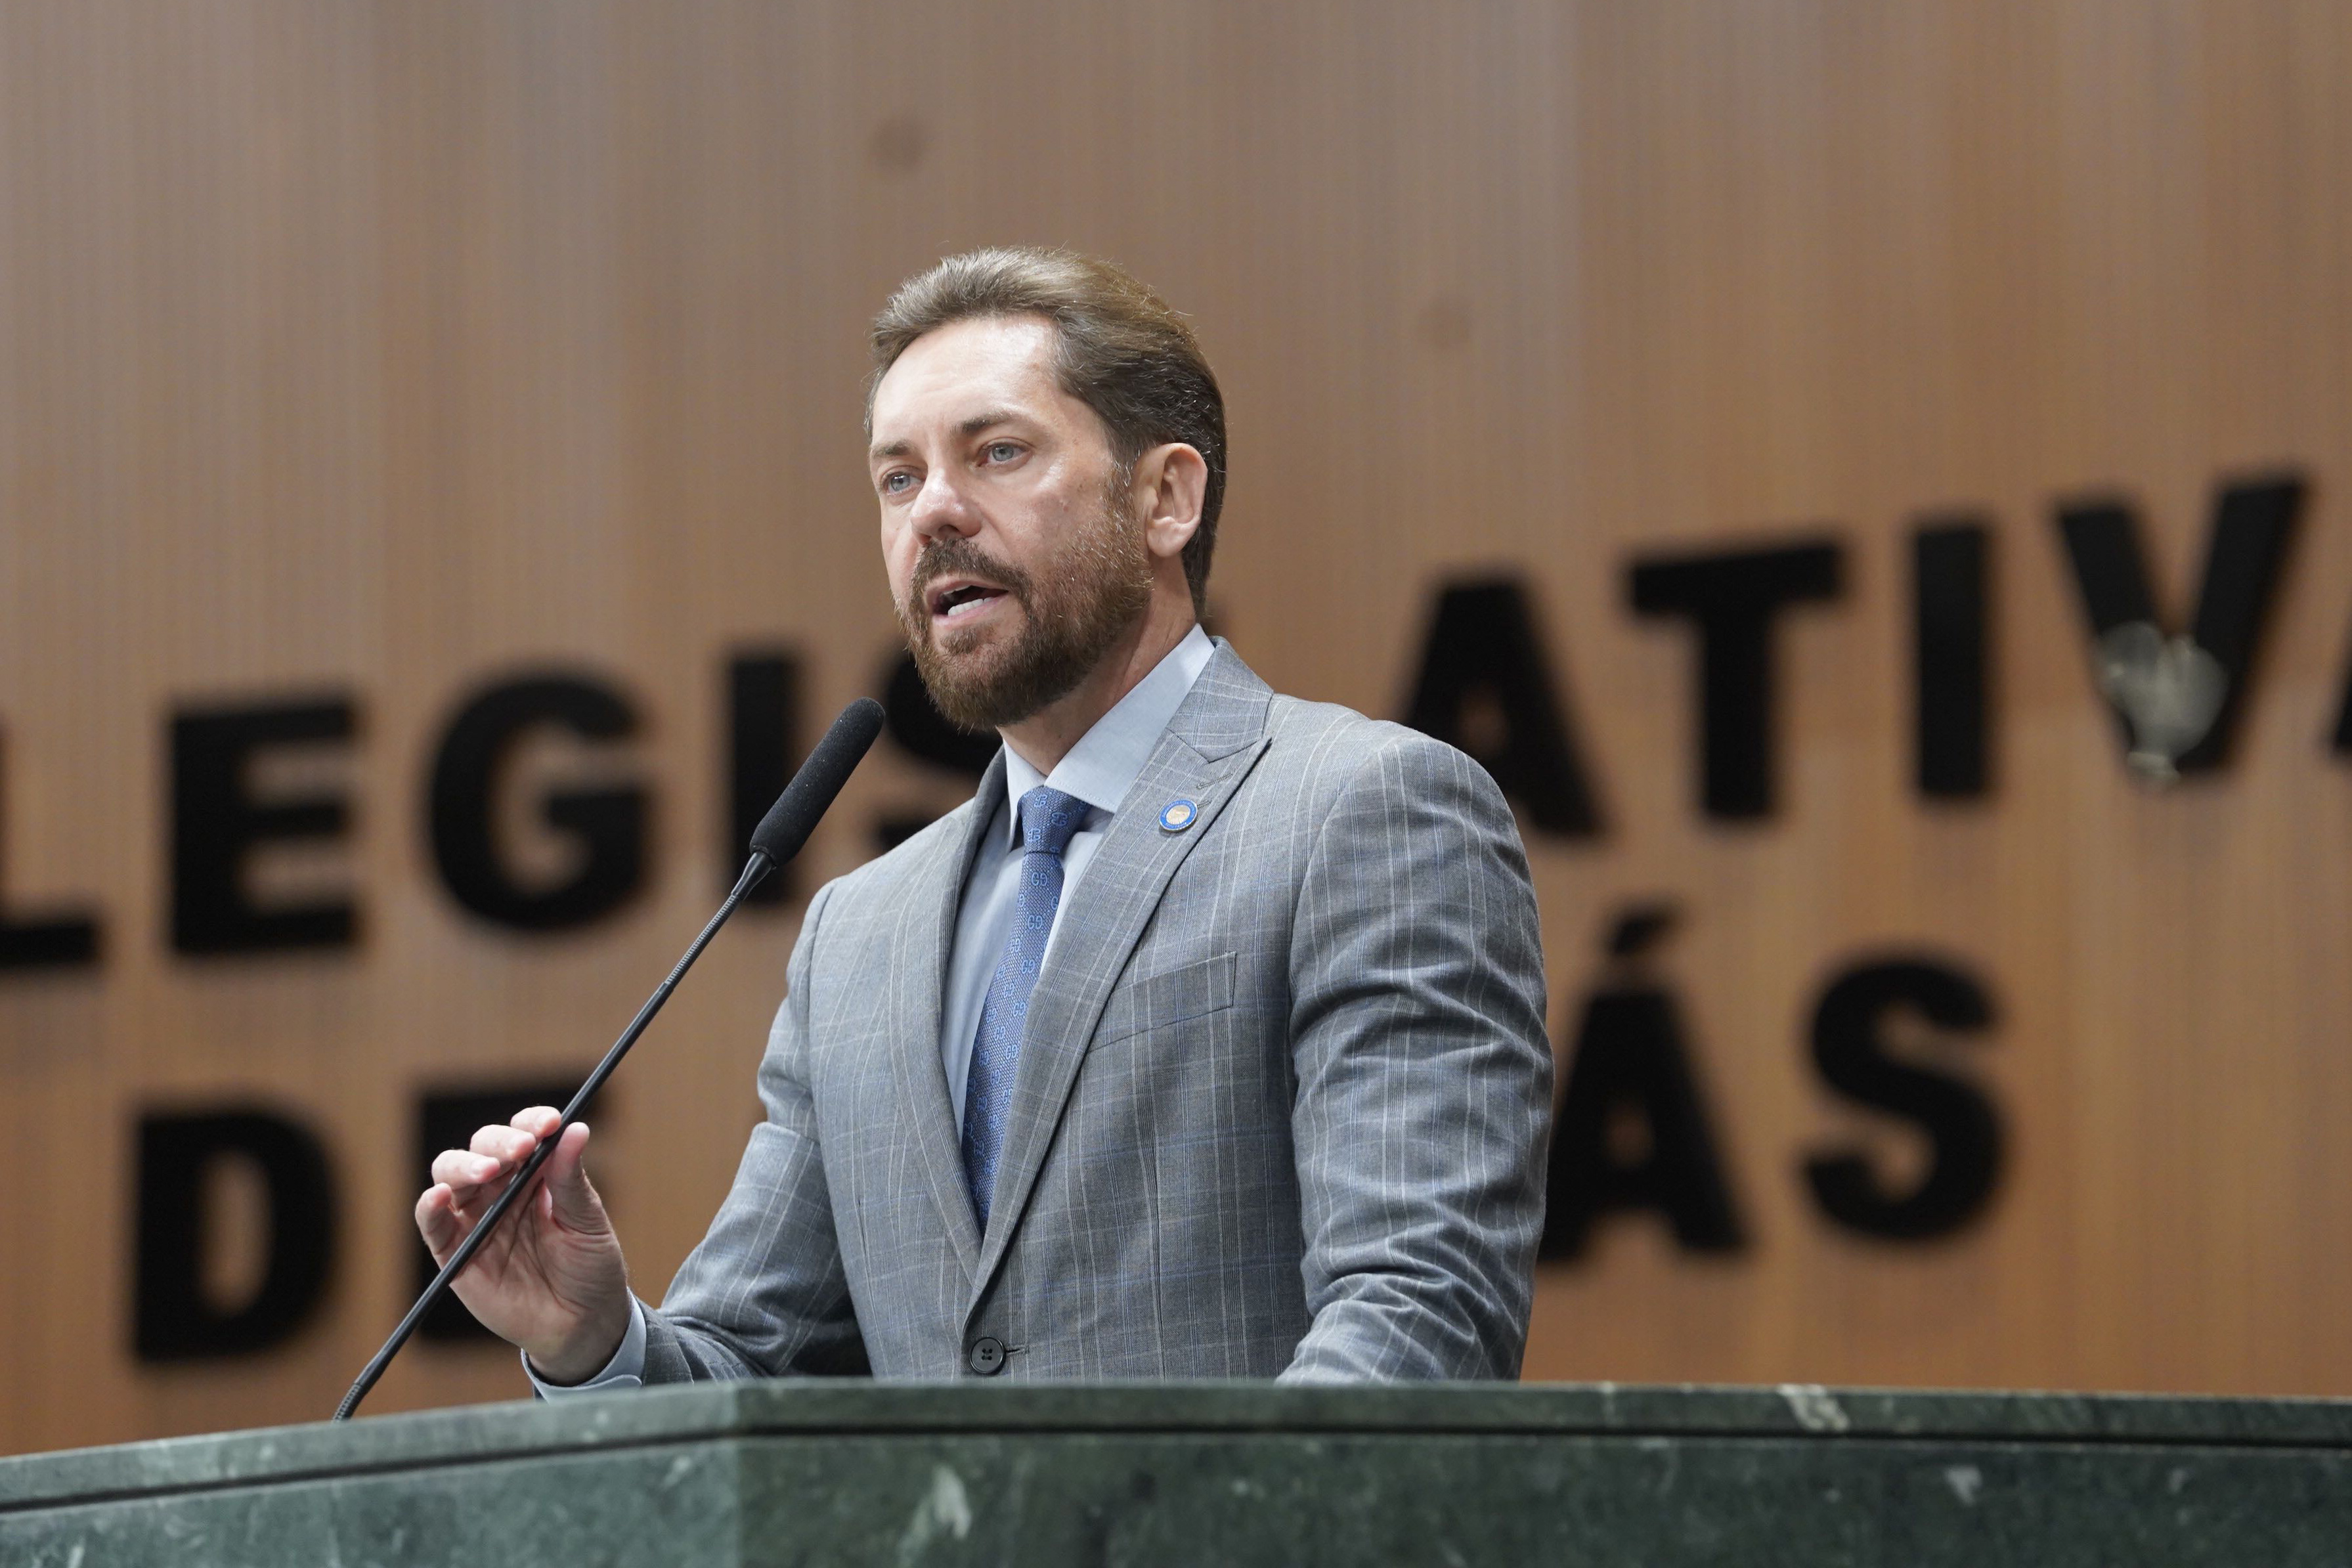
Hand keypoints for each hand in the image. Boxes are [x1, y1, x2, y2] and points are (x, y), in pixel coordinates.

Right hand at [414, 1106, 631, 1384]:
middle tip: (522, 1149)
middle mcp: (501, 1189)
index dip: (533, 1122)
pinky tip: (440, 1197)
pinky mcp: (456, 1253)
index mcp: (537, 1173)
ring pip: (451, 1176)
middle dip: (500, 1142)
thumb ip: (572, 1181)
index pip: (526, 1133)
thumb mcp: (589, 1223)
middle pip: (483, 1148)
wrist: (581, 1325)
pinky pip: (434, 1225)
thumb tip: (576, 1129)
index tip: (551, 1124)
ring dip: (465, 1166)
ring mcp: (476, 1219)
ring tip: (487, 1171)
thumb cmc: (590, 1268)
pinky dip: (430, 1207)